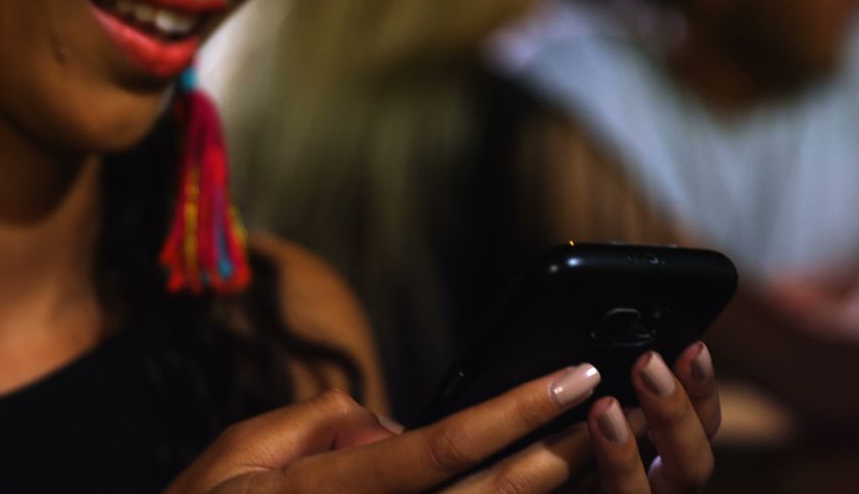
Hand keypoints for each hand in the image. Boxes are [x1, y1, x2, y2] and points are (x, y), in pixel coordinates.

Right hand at [166, 344, 719, 492]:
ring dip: (544, 491)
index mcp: (329, 489)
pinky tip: (537, 483)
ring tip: (601, 448)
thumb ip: (316, 426)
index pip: (437, 446)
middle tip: (620, 412)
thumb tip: (390, 427)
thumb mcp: (237, 453)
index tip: (572, 375)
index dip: (512, 412)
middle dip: (556, 452)